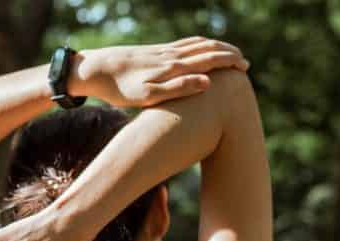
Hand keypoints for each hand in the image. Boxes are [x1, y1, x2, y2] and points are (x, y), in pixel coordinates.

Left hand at [73, 36, 248, 107]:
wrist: (94, 70)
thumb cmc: (119, 90)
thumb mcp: (147, 97)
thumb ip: (178, 89)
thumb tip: (207, 81)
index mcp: (172, 67)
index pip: (209, 59)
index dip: (229, 62)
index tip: (245, 68)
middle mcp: (170, 55)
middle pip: (206, 48)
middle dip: (228, 54)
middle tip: (244, 63)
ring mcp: (162, 51)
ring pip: (196, 44)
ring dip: (216, 48)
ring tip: (229, 55)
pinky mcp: (154, 51)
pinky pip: (183, 44)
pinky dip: (199, 45)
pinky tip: (200, 50)